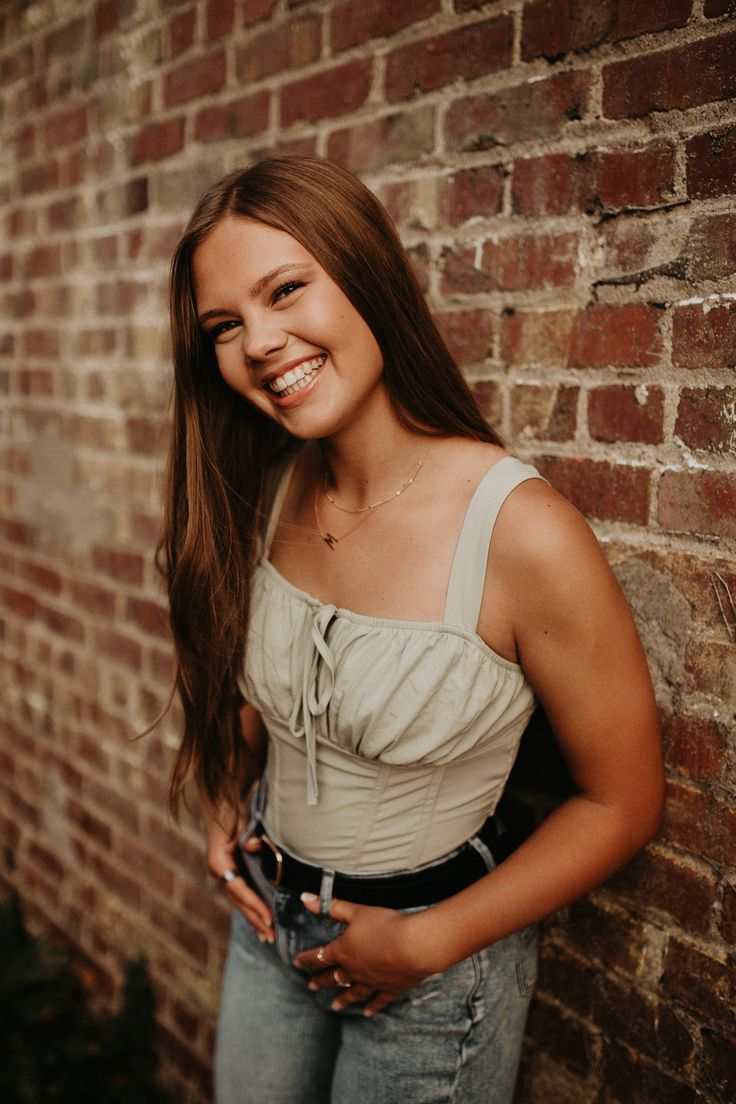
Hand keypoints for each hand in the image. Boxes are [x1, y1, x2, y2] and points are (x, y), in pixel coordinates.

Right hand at [206, 820, 273, 941]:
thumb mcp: (242, 820)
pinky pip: (241, 891)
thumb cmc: (233, 809)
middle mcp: (219, 869)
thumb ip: (248, 835)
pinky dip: (250, 904)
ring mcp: (223, 870)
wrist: (222, 798)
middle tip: (271, 938)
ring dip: (252, 916)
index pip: (238, 889)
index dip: (254, 905)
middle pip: (238, 900)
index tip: (269, 919)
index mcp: (219, 861)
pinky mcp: (230, 868)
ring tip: (266, 936)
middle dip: (254, 918)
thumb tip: (251, 846)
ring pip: (239, 899)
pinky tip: (259, 918)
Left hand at [292, 893, 434, 1014]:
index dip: (307, 959)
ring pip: (353, 993)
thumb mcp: (357, 911)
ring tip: (334, 1007)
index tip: (297, 963)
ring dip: (343, 999)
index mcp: (344, 951)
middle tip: (311, 987)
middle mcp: (355, 970)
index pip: (320, 956)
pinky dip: (372, 1006)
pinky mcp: (390, 989)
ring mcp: (372, 982)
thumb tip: (305, 897)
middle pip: (334, 977)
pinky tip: (368, 1012)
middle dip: (321, 981)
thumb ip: (332, 906)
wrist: (414, 946)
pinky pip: (378, 1001)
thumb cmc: (385, 925)